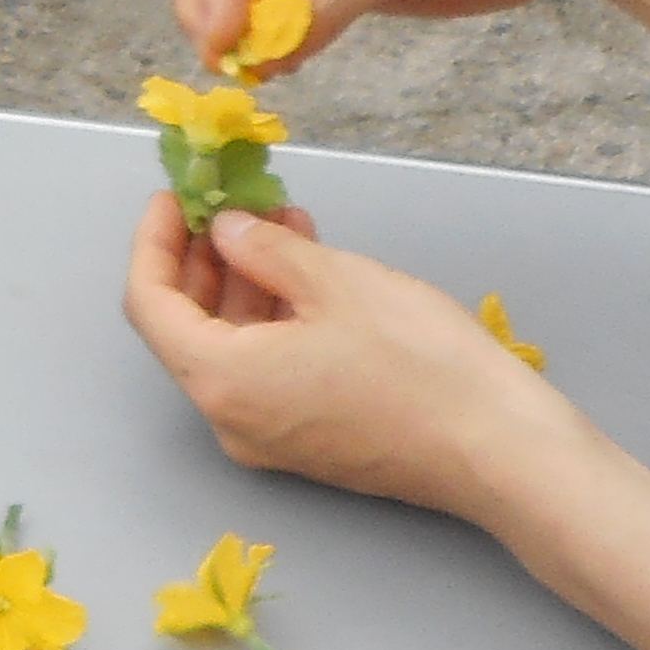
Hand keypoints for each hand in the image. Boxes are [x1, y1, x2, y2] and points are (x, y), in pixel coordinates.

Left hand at [123, 195, 596, 526]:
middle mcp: (231, 420)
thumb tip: (226, 232)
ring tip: (283, 222)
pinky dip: (277, 318)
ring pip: (234, 347)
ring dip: (248, 282)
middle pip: (188, 327)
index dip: (155, 243)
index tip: (174, 197)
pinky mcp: (311, 443)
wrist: (500, 451)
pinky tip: (310, 271)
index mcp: (220, 381)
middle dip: (203, 259)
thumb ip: (264, 252)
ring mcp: (271, 438)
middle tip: (231, 202)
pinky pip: (269, 370)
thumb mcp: (335, 282)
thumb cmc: (419, 363)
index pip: (150, 304)